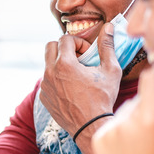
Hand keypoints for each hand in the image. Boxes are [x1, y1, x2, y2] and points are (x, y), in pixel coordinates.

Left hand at [39, 24, 121, 153]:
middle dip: (64, 48)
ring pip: (47, 64)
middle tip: (78, 59)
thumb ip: (107, 46)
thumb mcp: (110, 70)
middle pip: (50, 46)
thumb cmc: (103, 98)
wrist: (91, 126)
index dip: (78, 42)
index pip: (65, 38)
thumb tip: (109, 26)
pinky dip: (57, 79)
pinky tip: (71, 88)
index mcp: (64, 64)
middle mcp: (50, 73)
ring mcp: (45, 85)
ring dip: (60, 63)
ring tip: (77, 74)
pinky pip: (46, 80)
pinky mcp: (43, 96)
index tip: (87, 54)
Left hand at [93, 64, 153, 153]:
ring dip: (131, 119)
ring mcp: (109, 129)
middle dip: (146, 107)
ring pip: (123, 112)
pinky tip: (125, 148)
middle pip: (137, 100)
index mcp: (150, 120)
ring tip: (138, 143)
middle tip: (153, 128)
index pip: (150, 81)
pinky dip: (118, 130)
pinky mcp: (98, 137)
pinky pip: (111, 124)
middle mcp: (126, 121)